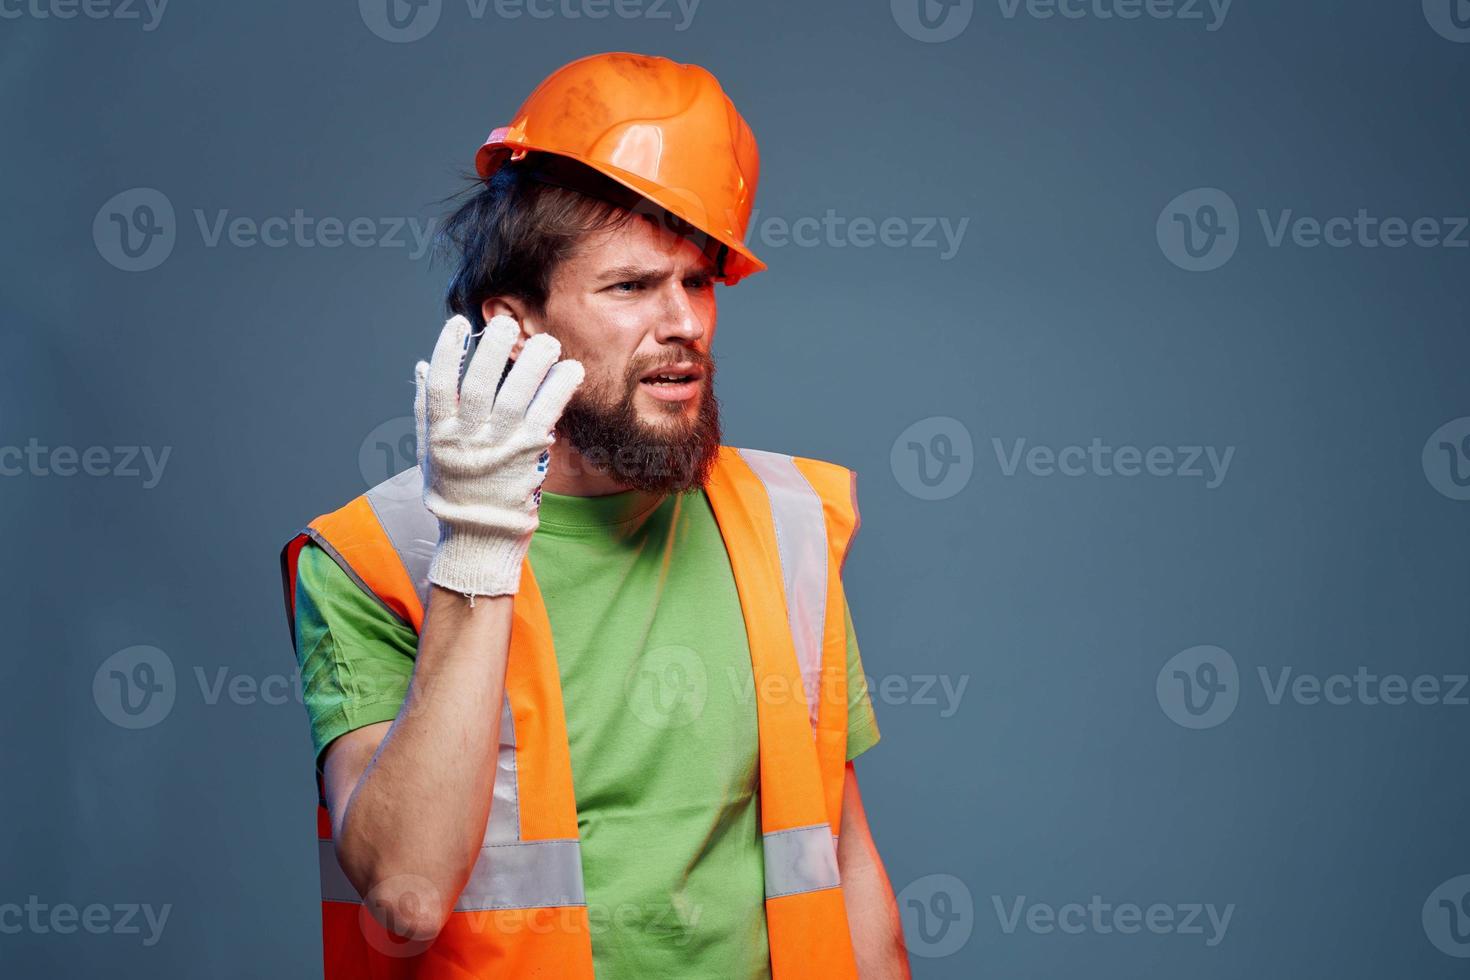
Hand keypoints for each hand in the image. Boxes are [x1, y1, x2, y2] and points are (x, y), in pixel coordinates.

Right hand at [414, 314, 583, 596]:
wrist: (479, 538)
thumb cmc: (454, 490)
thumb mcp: (429, 452)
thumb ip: (426, 409)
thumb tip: (422, 366)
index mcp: (439, 435)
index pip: (439, 385)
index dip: (447, 352)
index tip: (458, 324)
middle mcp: (467, 440)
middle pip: (480, 385)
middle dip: (493, 349)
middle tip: (507, 323)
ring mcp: (499, 449)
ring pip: (515, 396)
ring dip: (532, 363)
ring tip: (546, 341)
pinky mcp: (529, 458)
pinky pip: (545, 415)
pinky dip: (558, 390)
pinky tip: (570, 369)